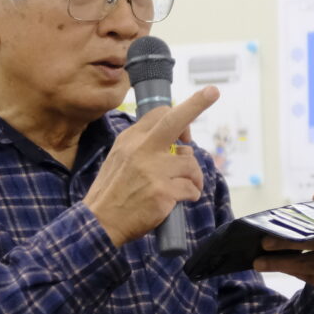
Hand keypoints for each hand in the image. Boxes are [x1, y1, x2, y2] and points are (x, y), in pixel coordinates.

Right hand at [85, 86, 219, 246]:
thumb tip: (179, 147)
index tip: (185, 131)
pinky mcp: (163, 191)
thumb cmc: (112, 193)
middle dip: (197, 103)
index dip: (178, 117)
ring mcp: (153, 170)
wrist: (99, 222)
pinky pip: (190, 188)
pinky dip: (191, 194)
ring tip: (188, 186)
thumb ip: (143, 148)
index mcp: (130, 139)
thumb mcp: (119, 160)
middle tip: (213, 92)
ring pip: (190, 162)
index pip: (158, 114)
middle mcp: (141, 149)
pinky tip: (183, 199)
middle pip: (175, 120)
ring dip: (194, 176)